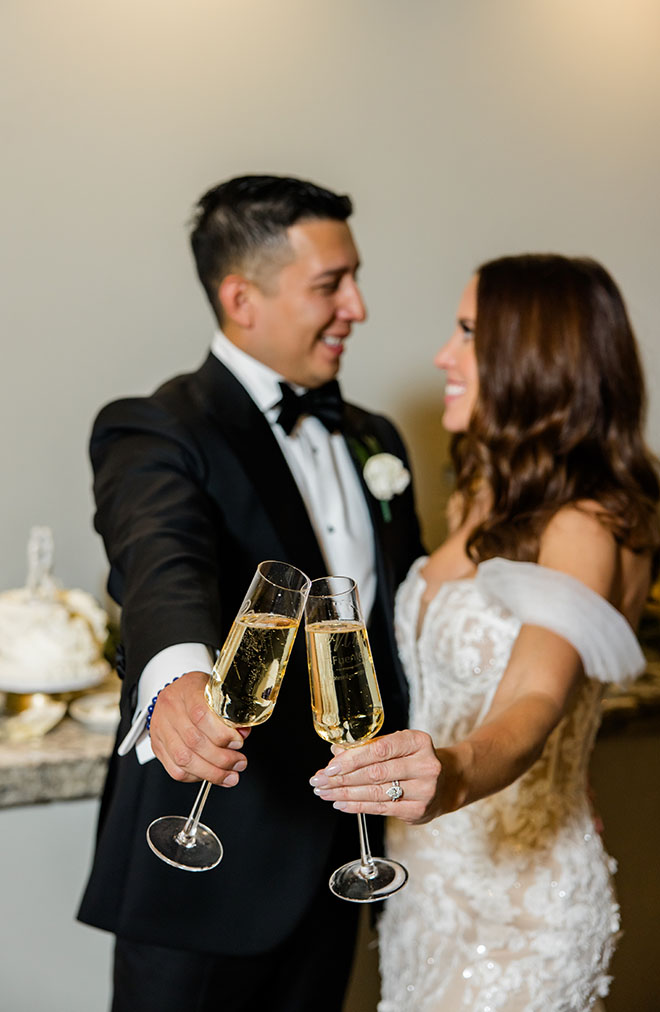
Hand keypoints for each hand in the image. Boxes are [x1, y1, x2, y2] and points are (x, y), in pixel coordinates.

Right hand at [149, 670, 250, 785]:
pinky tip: (210, 775)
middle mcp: (170, 709)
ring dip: (211, 772)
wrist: (177, 692)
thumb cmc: (199, 691)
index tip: (238, 742)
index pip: (201, 715)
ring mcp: (160, 728)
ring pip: (184, 759)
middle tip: (239, 763)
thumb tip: (242, 733)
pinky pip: (175, 770)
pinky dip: (195, 776)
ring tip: (230, 775)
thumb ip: (231, 712)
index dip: (222, 734)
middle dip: (222, 758)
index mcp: (187, 690)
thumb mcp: (217, 691)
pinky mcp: (157, 746)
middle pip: (194, 741)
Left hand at [309, 729, 443, 824]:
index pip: (380, 749)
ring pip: (375, 793)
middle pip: (375, 773)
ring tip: (325, 792)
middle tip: (319, 780)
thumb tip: (336, 752)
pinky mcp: (418, 811)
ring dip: (344, 794)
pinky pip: (380, 808)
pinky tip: (341, 803)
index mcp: (418, 742)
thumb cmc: (415, 759)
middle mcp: (425, 766)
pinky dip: (357, 806)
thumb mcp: (398, 745)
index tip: (330, 765)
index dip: (352, 758)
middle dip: (341, 778)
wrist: (447, 782)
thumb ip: (368, 746)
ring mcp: (424, 790)